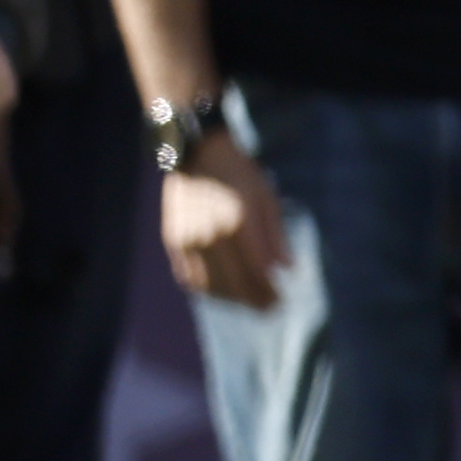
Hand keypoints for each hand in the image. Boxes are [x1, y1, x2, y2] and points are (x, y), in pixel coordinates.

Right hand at [161, 136, 289, 305]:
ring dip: (230, 299)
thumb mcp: (266, 197)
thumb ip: (275, 236)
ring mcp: (188, 241)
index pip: (256, 273)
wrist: (195, 152)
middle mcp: (210, 237)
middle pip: (233, 284)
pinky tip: (222, 291)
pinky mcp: (173, 241)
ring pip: (209, 286)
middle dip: (253, 301)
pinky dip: (206, 290)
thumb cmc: (239, 172)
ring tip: (249, 300)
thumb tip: (287, 269)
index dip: (269, 292)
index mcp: (238, 224)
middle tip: (269, 308)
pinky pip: (188, 277)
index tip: (281, 302)